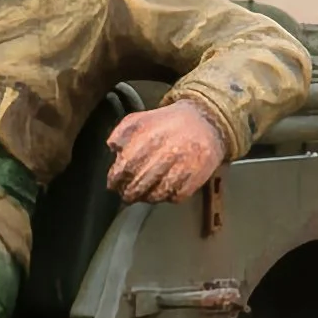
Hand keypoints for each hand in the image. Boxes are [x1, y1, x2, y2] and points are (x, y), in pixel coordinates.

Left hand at [106, 99, 228, 202]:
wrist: (205, 121)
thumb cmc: (167, 122)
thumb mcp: (140, 119)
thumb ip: (121, 132)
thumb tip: (112, 148)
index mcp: (149, 139)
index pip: (125, 168)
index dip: (115, 180)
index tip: (113, 184)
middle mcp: (165, 155)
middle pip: (139, 185)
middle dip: (128, 193)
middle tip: (126, 194)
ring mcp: (182, 168)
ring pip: (156, 195)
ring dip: (146, 198)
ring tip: (142, 195)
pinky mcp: (196, 178)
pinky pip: (176, 197)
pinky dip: (166, 197)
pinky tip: (162, 192)